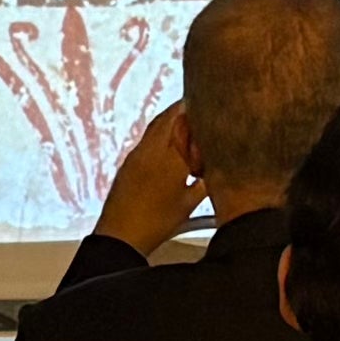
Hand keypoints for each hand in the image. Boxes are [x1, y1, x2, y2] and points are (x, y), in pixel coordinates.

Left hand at [92, 106, 204, 256]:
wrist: (121, 235)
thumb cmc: (158, 222)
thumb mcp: (190, 203)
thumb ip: (206, 181)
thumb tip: (218, 166)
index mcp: (171, 155)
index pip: (184, 118)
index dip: (197, 108)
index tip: (209, 105)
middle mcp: (152, 148)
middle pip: (168, 116)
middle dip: (184, 110)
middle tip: (199, 111)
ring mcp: (136, 153)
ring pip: (156, 127)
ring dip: (170, 122)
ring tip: (186, 128)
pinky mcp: (128, 162)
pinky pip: (147, 140)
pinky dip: (159, 136)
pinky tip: (168, 148)